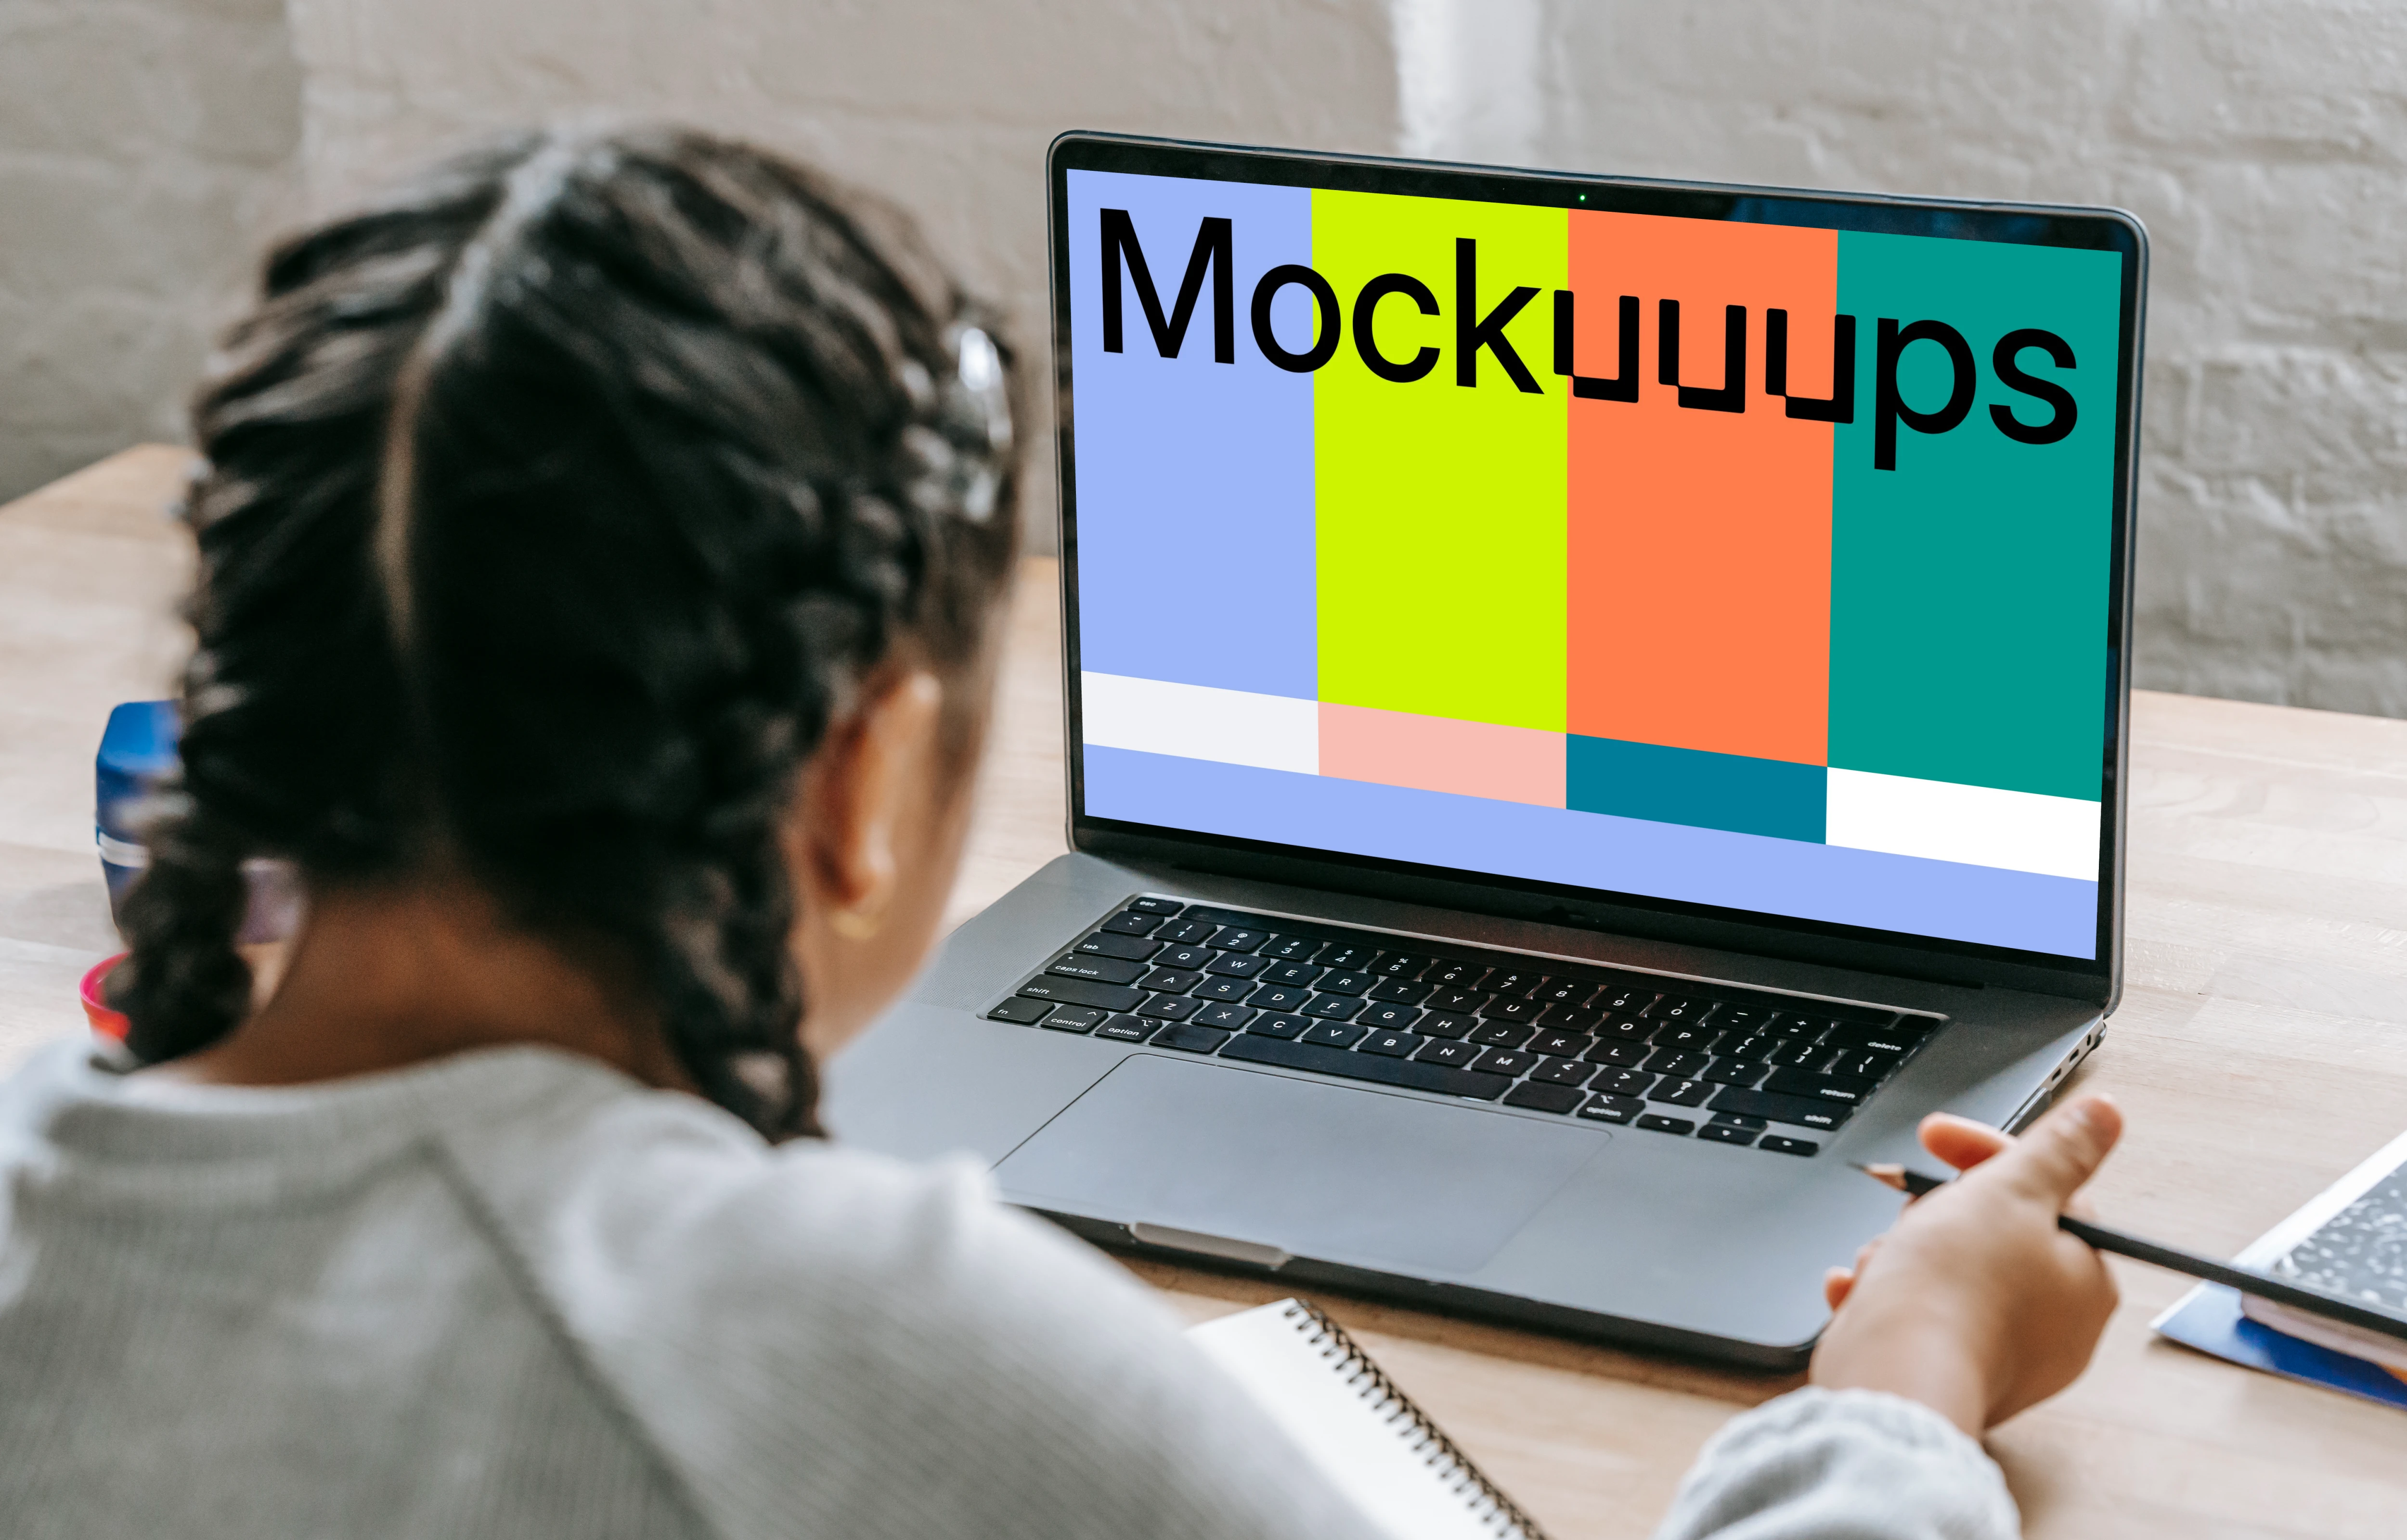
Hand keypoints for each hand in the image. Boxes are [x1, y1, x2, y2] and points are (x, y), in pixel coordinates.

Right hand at [1809, 1093, 2122, 1435]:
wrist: (1894, 1377)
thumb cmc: (1953, 1288)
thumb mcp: (2011, 1191)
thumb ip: (2060, 1150)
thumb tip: (2106, 1114)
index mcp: (2083, 1277)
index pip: (2043, 1191)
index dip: (1983, 1156)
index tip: (1934, 1138)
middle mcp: (2056, 1325)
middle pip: (1992, 1232)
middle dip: (1937, 1213)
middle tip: (1911, 1213)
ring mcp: (2004, 1356)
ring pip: (1948, 1273)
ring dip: (1905, 1254)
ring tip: (1885, 1263)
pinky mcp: (1953, 1375)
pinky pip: (1919, 1318)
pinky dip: (1887, 1299)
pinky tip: (1865, 1292)